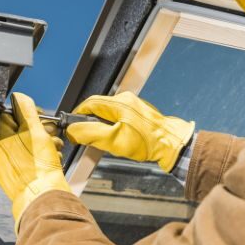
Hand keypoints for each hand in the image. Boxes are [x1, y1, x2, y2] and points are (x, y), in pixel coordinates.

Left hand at [0, 92, 71, 229]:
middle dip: (39, 130)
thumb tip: (19, 97)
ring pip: (25, 145)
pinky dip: (39, 157)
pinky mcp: (14, 176)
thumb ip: (26, 111)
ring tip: (54, 149)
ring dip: (42, 144)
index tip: (40, 116)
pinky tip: (50, 160)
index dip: (26, 113)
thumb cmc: (39, 168)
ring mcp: (5, 166)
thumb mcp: (35, 131)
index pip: (8, 115)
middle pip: (18, 130)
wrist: (44, 197)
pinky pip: (26, 160)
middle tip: (51, 134)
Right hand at [66, 91, 194, 172]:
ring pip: (109, 113)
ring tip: (104, 141)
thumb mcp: (113, 140)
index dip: (78, 115)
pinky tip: (117, 139)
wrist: (172, 145)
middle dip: (90, 122)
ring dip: (102, 125)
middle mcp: (126, 100)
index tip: (72, 127)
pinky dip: (113, 126)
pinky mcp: (139, 113)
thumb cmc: (147, 143)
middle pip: (98, 107)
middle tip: (87, 137)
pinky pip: (119, 116)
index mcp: (119, 103)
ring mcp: (134, 105)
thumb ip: (90, 133)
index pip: (89, 103)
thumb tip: (72, 130)